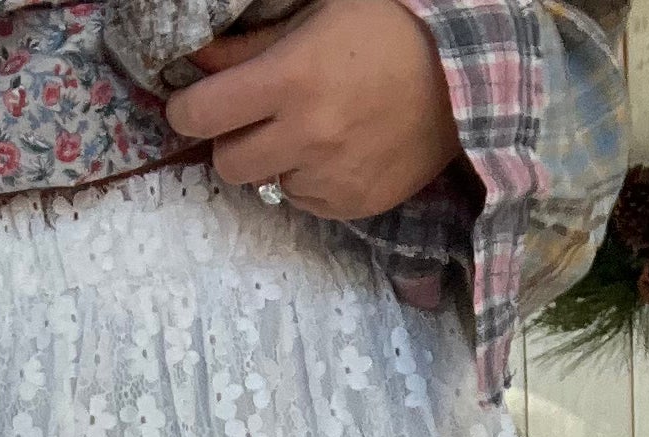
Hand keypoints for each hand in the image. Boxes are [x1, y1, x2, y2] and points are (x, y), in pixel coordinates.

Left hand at [166, 0, 460, 224]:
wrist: (461, 78)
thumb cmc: (386, 30)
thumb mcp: (316, 15)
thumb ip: (250, 45)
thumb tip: (196, 66)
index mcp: (292, 78)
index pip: (203, 115)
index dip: (187, 112)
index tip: (190, 107)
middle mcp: (307, 135)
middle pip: (227, 164)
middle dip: (231, 141)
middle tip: (254, 119)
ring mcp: (331, 178)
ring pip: (267, 185)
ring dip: (276, 161)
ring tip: (312, 128)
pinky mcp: (352, 205)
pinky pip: (305, 202)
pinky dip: (311, 180)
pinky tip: (339, 149)